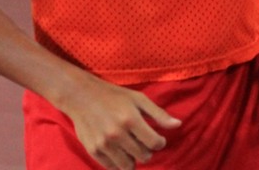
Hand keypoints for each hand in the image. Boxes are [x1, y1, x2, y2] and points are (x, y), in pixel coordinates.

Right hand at [58, 75, 181, 169]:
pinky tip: (118, 151)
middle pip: (143, 157)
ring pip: (128, 166)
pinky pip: (112, 168)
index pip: (155, 143)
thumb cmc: (113, 95)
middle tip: (142, 142)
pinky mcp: (93, 151)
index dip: (159, 142)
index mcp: (130, 119)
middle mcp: (117, 134)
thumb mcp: (138, 99)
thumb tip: (178, 125)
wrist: (81, 96)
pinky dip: (118, 163)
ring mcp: (104, 144)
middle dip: (146, 151)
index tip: (156, 139)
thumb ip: (158, 114)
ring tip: (130, 148)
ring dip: (133, 159)